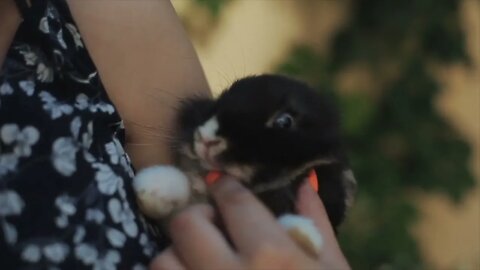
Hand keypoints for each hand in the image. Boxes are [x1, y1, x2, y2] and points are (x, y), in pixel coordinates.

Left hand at [150, 178, 350, 269]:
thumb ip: (317, 224)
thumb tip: (304, 184)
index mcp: (273, 256)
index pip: (233, 201)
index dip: (224, 186)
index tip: (221, 185)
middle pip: (186, 224)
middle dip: (197, 217)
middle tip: (212, 225)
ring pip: (162, 262)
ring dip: (177, 256)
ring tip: (199, 262)